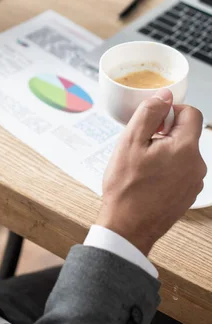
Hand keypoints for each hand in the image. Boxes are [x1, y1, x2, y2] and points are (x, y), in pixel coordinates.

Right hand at [97, 88, 205, 255]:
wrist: (127, 227)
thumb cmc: (126, 187)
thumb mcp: (130, 141)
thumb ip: (149, 112)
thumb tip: (164, 95)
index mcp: (185, 148)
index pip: (191, 113)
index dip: (170, 111)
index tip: (153, 123)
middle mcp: (197, 165)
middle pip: (186, 133)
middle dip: (165, 132)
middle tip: (141, 146)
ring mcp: (194, 182)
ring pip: (183, 152)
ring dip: (165, 151)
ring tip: (142, 165)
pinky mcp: (188, 194)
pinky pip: (181, 170)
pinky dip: (167, 168)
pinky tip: (147, 179)